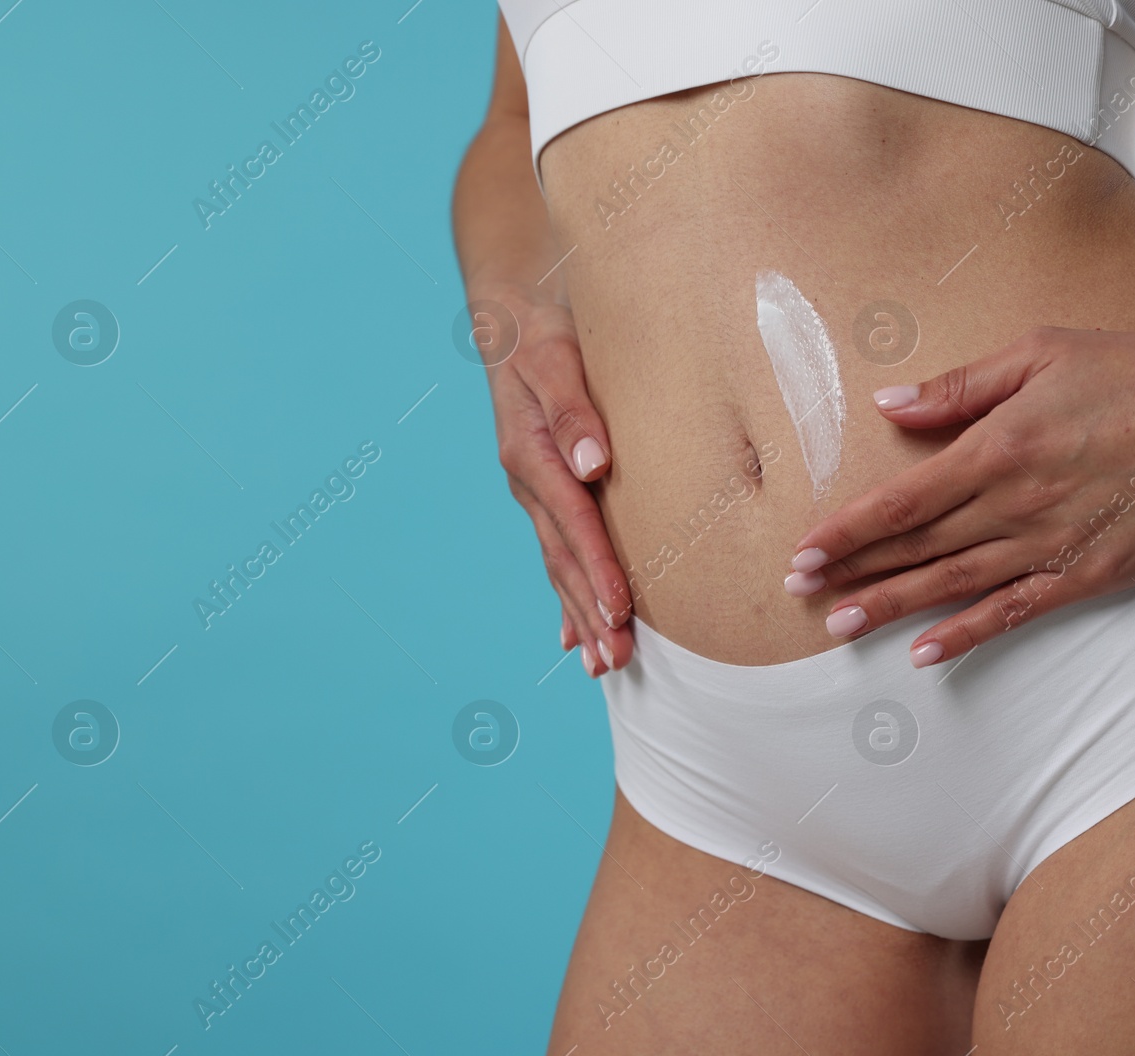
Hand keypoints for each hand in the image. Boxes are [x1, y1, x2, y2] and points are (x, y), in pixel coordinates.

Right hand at [476, 281, 631, 675]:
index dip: (598, 566)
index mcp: (530, 451)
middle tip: (616, 662)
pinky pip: (554, 552)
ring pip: (558, 564)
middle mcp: (527, 480)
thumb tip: (594, 462)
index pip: (572, 519)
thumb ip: (572, 408)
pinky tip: (574, 637)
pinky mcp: (543, 491)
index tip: (621, 609)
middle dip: (590, 612)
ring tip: (604, 665)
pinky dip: (566, 597)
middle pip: (562, 557)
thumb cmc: (543, 328)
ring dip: (580, 616)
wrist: (513, 312)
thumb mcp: (556, 354)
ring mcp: (532, 491)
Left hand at [786, 324, 1134, 665]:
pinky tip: (926, 653)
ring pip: (954, 584)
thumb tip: (888, 406)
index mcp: (997, 447)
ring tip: (841, 627)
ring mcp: (1053, 544)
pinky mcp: (1091, 575)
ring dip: (893, 607)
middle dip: (853, 572)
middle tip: (800, 594)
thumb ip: (959, 387)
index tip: (802, 552)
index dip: (846, 530)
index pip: (900, 500)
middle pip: (916, 547)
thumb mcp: (1039, 353)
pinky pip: (1016, 612)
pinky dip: (968, 634)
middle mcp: (1016, 503)